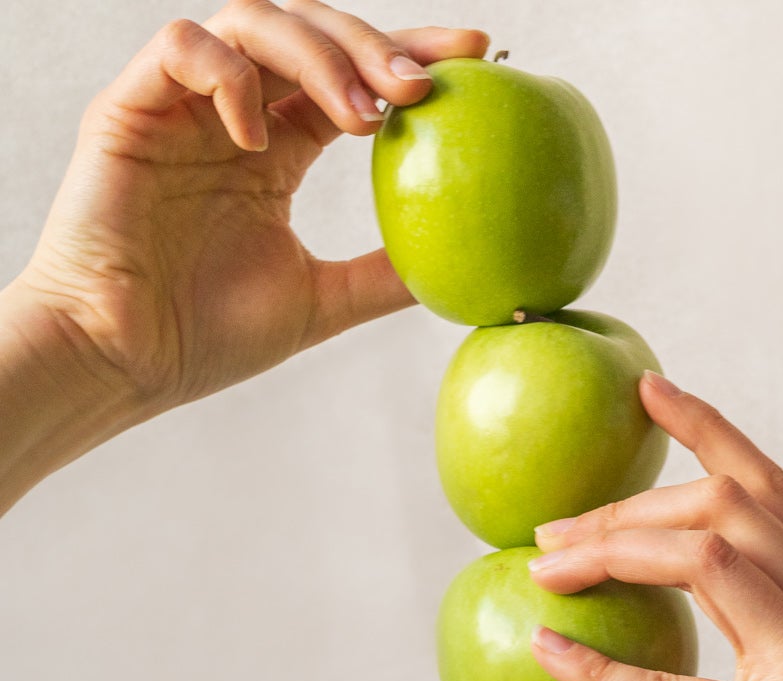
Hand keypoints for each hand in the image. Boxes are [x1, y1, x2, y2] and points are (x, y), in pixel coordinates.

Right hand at [14, 4, 487, 417]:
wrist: (122, 361)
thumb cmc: (205, 338)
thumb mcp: (321, 303)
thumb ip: (382, 275)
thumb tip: (462, 267)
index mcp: (274, 149)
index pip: (349, 76)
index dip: (409, 52)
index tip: (477, 52)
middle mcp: (232, 115)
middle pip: (312, 33)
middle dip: (374, 46)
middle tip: (422, 87)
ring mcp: (182, 105)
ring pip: (254, 22)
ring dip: (319, 56)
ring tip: (362, 117)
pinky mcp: (131, 107)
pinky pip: (183, 46)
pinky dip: (228, 76)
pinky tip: (258, 140)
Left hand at [528, 376, 782, 680]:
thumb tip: (714, 654)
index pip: (775, 491)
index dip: (710, 431)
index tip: (649, 393)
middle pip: (729, 508)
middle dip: (632, 503)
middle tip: (555, 531)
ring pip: (708, 559)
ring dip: (614, 548)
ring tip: (546, 567)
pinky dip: (605, 666)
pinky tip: (549, 651)